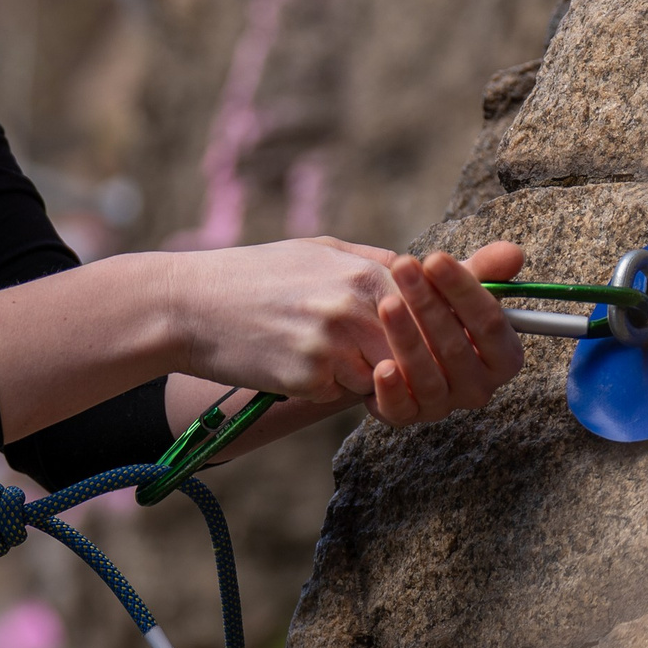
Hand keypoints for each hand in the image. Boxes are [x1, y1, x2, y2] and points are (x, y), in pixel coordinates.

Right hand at [169, 235, 525, 425]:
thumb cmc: (261, 277)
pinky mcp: (309, 374)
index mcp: (371, 269)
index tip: (454, 349)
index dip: (453, 335)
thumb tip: (458, 268)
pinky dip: (329, 388)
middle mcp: (360, 302)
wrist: (189, 304)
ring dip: (373, 379)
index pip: (442, 311)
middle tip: (398, 369)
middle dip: (421, 367)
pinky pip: (342, 394)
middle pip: (425, 354)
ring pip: (387, 379)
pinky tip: (295, 366)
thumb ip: (392, 266)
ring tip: (331, 359)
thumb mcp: (327, 253)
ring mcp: (336, 341)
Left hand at [370, 243, 526, 423]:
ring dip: (407, 338)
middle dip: (428, 304)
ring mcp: (443, 405)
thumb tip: (512, 253)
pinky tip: (380, 365)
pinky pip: (401, 408)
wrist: (395, 344)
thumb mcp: (458, 289)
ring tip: (387, 303)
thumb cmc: (439, 315)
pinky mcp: (407, 416)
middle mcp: (478, 387)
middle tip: (403, 268)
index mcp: (502, 356)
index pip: (491, 323)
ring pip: (427, 376)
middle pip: (457, 348)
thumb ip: (485, 271)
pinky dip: (391, 388)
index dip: (463, 289)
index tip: (435, 259)